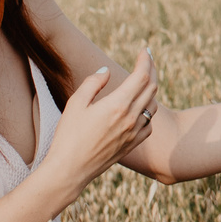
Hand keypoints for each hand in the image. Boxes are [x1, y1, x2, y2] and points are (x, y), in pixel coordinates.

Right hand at [39, 48, 157, 203]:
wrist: (70, 170)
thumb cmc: (68, 136)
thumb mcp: (75, 104)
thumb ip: (93, 83)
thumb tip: (107, 71)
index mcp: (117, 105)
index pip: (141, 76)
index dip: (145, 60)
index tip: (144, 50)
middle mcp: (130, 118)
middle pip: (151, 88)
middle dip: (151, 70)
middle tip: (146, 60)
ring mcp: (133, 133)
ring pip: (152, 106)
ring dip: (151, 90)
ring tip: (144, 81)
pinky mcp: (132, 145)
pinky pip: (148, 125)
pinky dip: (148, 112)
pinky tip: (140, 109)